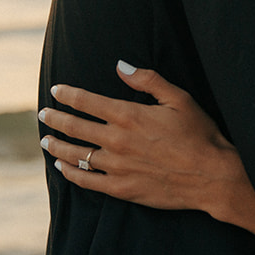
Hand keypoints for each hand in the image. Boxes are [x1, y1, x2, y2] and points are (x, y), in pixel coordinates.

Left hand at [41, 62, 245, 217]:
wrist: (211, 176)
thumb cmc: (199, 135)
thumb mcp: (179, 99)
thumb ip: (148, 80)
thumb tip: (121, 66)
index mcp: (129, 116)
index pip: (87, 102)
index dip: (68, 94)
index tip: (56, 90)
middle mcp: (117, 141)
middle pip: (75, 127)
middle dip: (55, 119)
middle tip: (43, 115)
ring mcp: (117, 167)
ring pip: (76, 155)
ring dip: (57, 146)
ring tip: (46, 141)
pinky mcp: (122, 189)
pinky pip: (87, 181)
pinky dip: (71, 173)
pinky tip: (63, 168)